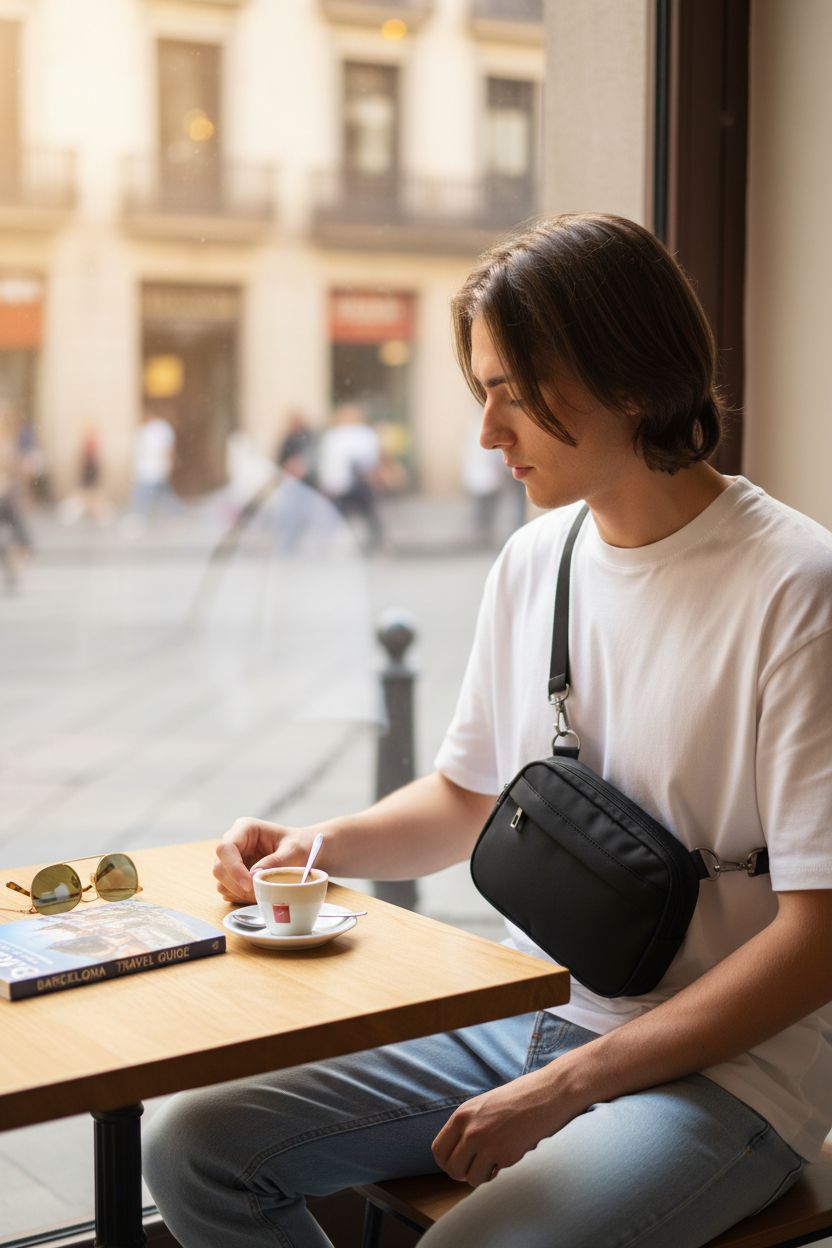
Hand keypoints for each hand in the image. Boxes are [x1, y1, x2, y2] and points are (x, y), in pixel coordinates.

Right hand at [213, 818, 316, 902]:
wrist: (306, 852)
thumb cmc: (301, 845)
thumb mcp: (294, 851)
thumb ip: (276, 861)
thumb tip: (253, 875)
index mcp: (245, 828)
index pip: (226, 848)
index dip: (233, 869)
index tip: (249, 885)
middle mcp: (234, 842)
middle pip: (219, 867)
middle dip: (236, 884)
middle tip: (258, 894)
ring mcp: (232, 859)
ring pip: (221, 881)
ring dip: (239, 893)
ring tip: (262, 893)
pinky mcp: (234, 875)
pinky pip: (228, 890)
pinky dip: (240, 897)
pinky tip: (259, 894)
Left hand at [431, 1066, 582, 1187]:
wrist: (548, 1094)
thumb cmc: (520, 1098)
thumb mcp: (485, 1105)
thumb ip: (469, 1124)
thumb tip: (459, 1152)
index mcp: (462, 1114)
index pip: (438, 1149)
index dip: (447, 1161)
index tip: (459, 1163)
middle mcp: (470, 1129)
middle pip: (451, 1168)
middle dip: (462, 1173)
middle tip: (477, 1167)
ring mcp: (486, 1143)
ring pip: (469, 1178)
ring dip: (480, 1175)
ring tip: (492, 1163)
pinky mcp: (504, 1155)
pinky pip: (490, 1176)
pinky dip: (496, 1173)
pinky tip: (507, 1157)